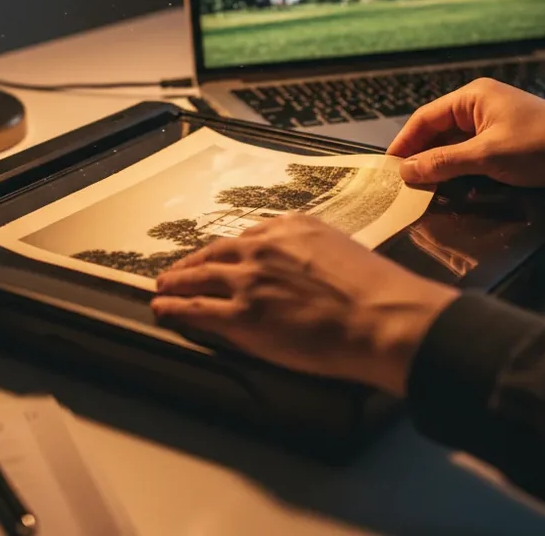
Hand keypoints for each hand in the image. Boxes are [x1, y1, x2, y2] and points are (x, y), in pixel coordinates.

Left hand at [152, 214, 457, 396]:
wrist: (382, 316)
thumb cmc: (376, 291)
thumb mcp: (341, 251)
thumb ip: (313, 253)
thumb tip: (304, 269)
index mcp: (291, 227)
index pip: (248, 236)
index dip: (229, 249)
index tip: (222, 255)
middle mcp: (264, 246)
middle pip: (216, 252)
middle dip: (194, 261)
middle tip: (178, 268)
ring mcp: (249, 280)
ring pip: (199, 276)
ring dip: (177, 281)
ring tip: (162, 287)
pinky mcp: (241, 314)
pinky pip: (197, 309)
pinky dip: (174, 307)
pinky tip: (163, 308)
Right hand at [387, 78, 544, 200]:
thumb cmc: (544, 146)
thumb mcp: (488, 156)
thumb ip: (444, 163)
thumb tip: (406, 171)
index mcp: (473, 96)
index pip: (425, 118)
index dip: (404, 143)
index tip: (388, 167)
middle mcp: (480, 106)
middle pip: (438, 132)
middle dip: (421, 156)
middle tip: (402, 183)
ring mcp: (494, 125)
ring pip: (455, 146)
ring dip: (441, 166)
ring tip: (422, 189)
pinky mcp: (507, 144)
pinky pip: (473, 155)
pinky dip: (460, 170)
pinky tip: (452, 187)